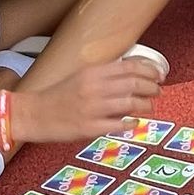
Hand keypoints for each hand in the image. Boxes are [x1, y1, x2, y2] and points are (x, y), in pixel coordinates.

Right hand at [15, 59, 160, 147]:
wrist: (34, 113)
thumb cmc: (59, 95)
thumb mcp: (81, 76)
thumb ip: (104, 74)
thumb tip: (132, 73)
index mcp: (92, 72)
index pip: (129, 66)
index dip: (149, 70)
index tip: (159, 75)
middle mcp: (93, 88)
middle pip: (133, 84)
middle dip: (151, 88)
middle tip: (158, 92)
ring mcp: (92, 108)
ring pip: (129, 104)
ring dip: (145, 106)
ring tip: (149, 107)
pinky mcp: (89, 128)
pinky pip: (117, 125)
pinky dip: (130, 123)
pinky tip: (134, 123)